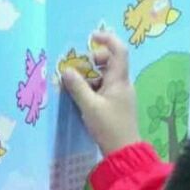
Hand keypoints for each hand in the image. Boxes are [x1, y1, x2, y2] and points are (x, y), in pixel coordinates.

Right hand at [61, 31, 139, 154]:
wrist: (123, 152)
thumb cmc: (108, 127)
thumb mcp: (89, 106)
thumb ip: (77, 87)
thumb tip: (66, 70)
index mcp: (119, 79)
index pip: (118, 50)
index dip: (106, 39)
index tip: (91, 37)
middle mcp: (122, 84)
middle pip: (111, 61)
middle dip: (94, 60)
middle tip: (79, 68)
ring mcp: (121, 95)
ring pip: (106, 76)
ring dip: (91, 76)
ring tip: (75, 85)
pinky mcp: (117, 105)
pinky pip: (105, 89)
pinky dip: (93, 88)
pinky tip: (82, 98)